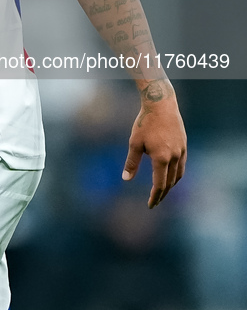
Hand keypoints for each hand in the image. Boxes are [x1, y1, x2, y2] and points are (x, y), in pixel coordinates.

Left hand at [122, 80, 186, 208]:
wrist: (161, 104)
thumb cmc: (145, 123)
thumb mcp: (134, 142)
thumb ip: (131, 162)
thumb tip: (126, 179)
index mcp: (161, 158)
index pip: (159, 185)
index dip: (154, 197)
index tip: (150, 205)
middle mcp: (174, 157)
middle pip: (170, 183)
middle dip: (162, 195)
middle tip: (155, 202)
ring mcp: (181, 151)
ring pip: (178, 175)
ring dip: (170, 186)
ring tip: (162, 192)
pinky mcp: (184, 145)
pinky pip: (182, 165)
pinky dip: (176, 174)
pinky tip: (170, 175)